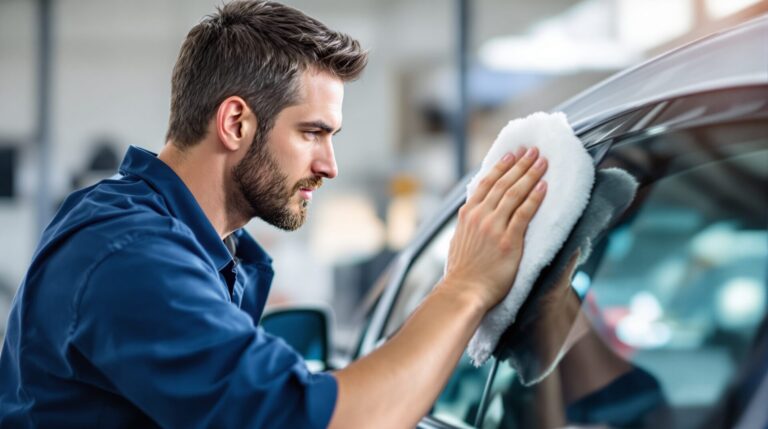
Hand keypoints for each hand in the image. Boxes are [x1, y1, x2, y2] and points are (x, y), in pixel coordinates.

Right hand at [442, 146, 547, 309]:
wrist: (463, 291)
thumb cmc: (462, 272)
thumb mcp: (459, 241)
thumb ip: (469, 225)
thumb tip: (474, 215)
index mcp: (467, 215)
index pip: (486, 183)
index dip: (501, 167)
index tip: (512, 154)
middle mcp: (480, 216)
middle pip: (503, 183)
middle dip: (520, 165)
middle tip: (533, 151)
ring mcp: (493, 227)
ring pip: (514, 193)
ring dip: (530, 175)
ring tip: (543, 162)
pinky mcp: (508, 240)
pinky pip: (524, 213)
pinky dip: (534, 198)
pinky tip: (544, 186)